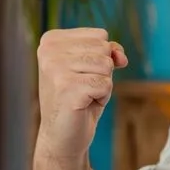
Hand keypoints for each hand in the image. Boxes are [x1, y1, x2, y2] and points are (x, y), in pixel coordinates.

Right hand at [35, 28, 127, 160]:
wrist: (62, 134)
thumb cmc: (79, 98)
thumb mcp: (95, 67)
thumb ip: (109, 52)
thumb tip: (120, 57)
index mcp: (51, 40)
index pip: (100, 35)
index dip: (101, 58)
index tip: (81, 74)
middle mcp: (49, 50)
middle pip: (104, 48)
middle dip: (103, 72)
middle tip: (83, 88)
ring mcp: (56, 68)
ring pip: (106, 66)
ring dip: (103, 85)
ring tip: (83, 95)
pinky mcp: (67, 87)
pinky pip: (106, 84)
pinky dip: (102, 98)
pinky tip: (84, 104)